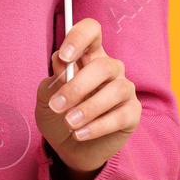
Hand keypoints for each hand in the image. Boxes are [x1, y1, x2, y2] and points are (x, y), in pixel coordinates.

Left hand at [34, 17, 140, 179]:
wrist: (70, 149)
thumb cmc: (59, 116)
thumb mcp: (47, 98)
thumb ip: (52, 82)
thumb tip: (63, 69)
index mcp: (88, 56)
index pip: (92, 31)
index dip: (79, 37)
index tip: (64, 57)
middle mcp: (110, 68)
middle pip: (103, 65)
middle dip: (77, 86)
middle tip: (57, 106)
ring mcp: (124, 90)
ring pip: (115, 90)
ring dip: (88, 108)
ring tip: (69, 123)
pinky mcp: (132, 113)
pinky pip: (120, 116)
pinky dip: (98, 127)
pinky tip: (79, 134)